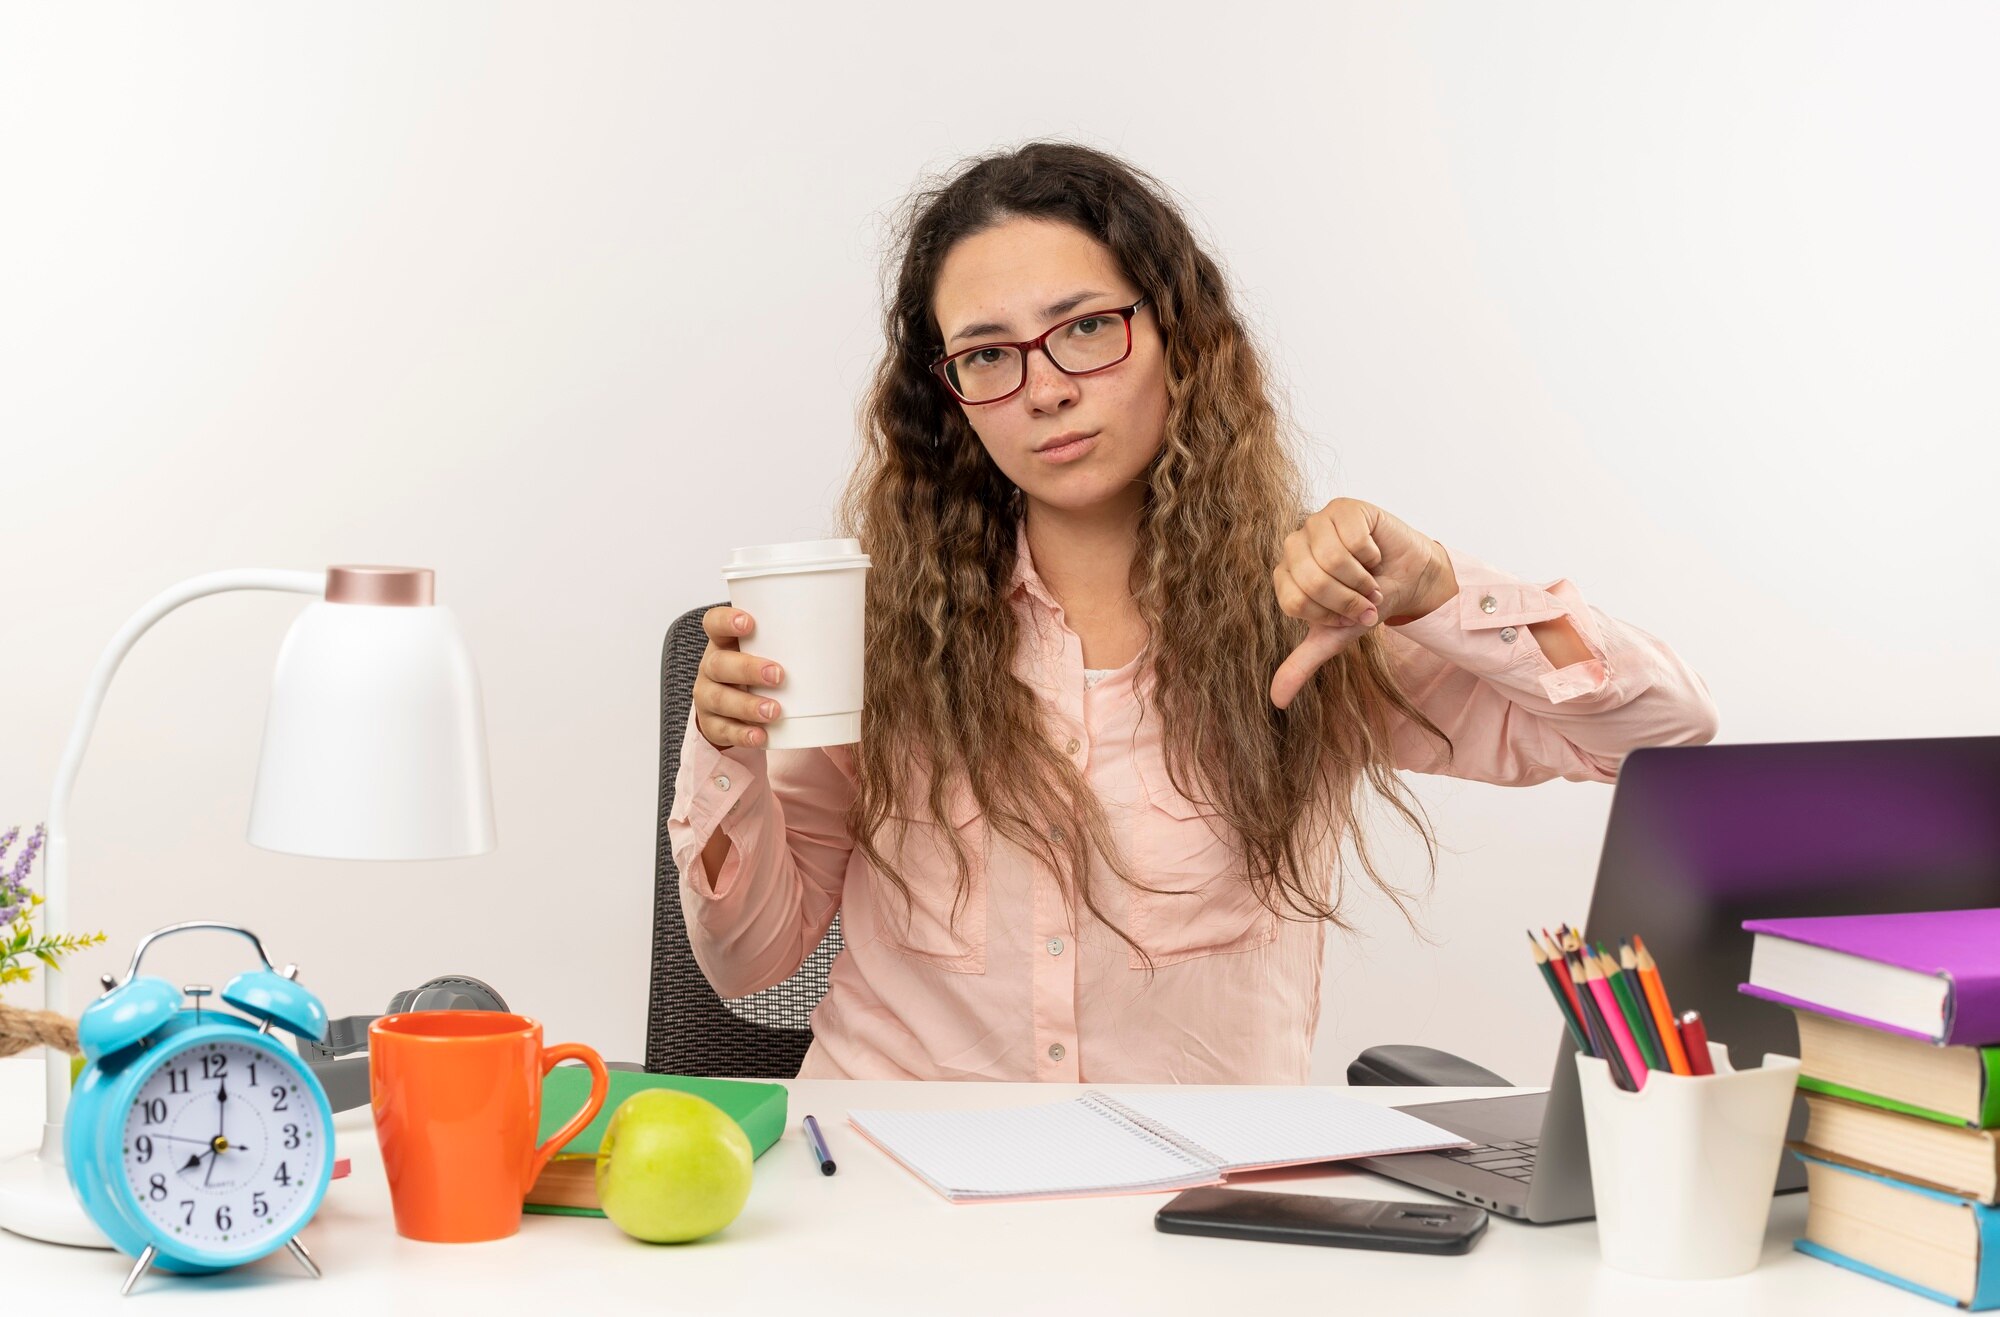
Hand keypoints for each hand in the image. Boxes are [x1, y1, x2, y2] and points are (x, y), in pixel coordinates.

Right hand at [693, 607, 784, 750]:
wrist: (733, 709)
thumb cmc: (761, 673)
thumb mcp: (771, 653)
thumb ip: (796, 643)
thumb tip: (853, 632)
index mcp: (725, 642)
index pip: (713, 623)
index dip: (726, 620)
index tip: (750, 623)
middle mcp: (711, 667)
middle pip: (719, 663)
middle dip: (748, 669)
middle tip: (779, 675)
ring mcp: (708, 696)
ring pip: (719, 698)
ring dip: (748, 705)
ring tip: (775, 711)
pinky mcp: (712, 724)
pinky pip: (723, 730)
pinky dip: (743, 734)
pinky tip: (762, 736)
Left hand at [1268, 498, 1452, 709]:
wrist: (1409, 579)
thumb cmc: (1368, 603)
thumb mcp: (1335, 637)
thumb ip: (1302, 664)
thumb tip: (1276, 701)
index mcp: (1285, 575)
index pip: (1296, 602)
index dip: (1329, 615)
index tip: (1348, 615)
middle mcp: (1293, 545)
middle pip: (1312, 580)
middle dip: (1348, 599)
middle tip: (1365, 599)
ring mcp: (1316, 523)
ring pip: (1332, 559)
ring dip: (1362, 579)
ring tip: (1371, 580)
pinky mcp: (1343, 508)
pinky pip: (1354, 539)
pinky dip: (1372, 555)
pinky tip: (1375, 553)